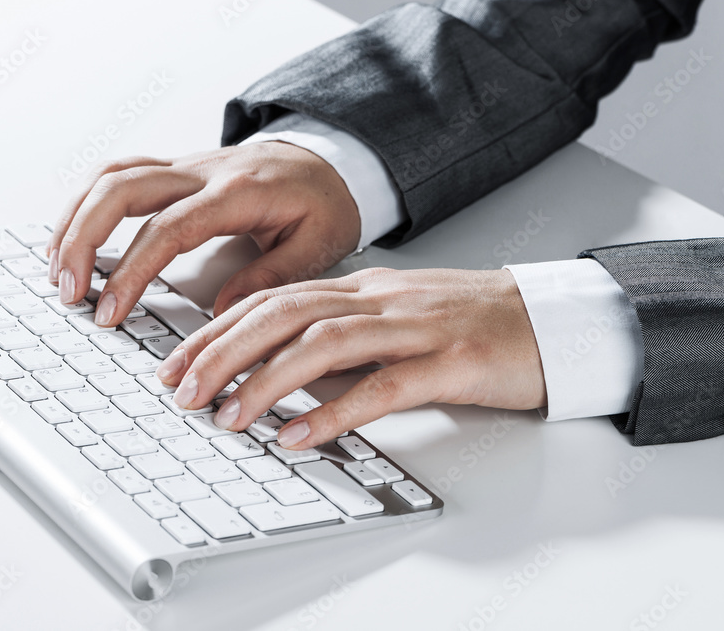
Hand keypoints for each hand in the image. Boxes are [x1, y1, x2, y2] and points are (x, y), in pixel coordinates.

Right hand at [46, 141, 360, 322]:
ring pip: (111, 175)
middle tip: (68, 292)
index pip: (169, 229)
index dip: (131, 271)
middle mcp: (203, 171)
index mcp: (238, 193)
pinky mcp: (176, 170)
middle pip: (122, 189)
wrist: (330, 160)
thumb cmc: (325, 204)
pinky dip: (87, 203)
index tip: (109, 311)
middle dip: (83, 239)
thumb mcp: (319, 245)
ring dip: (74, 219)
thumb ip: (271, 277)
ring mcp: (185, 165)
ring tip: (57, 269)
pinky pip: (120, 173)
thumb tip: (219, 312)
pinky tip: (72, 237)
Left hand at [156, 267, 546, 449]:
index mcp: (363, 289)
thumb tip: (279, 373)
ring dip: (268, 380)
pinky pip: (384, 386)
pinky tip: (302, 435)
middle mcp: (380, 301)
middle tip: (183, 390)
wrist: (545, 320)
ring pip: (326, 343)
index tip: (178, 363)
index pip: (274, 299)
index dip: (218, 330)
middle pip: (286, 313)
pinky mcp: (450, 363)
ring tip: (228, 415)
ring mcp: (416, 328)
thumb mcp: (395, 321)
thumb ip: (342, 337)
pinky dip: (337, 412)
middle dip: (224, 351)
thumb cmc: (469, 324)